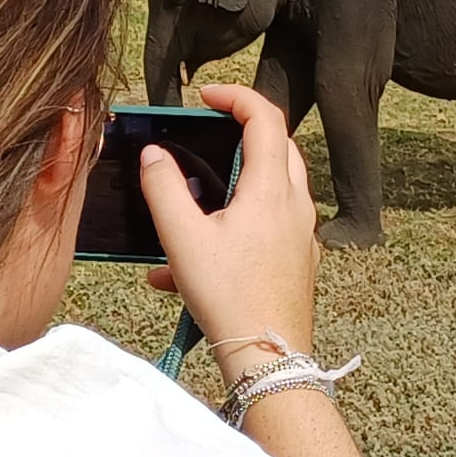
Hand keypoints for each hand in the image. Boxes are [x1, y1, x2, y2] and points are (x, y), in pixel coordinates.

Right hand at [140, 83, 320, 383]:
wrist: (270, 360)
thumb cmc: (229, 299)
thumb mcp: (183, 239)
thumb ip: (164, 188)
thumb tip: (154, 154)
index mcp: (271, 189)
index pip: (265, 117)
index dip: (236, 96)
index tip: (206, 97)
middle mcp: (294, 204)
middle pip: (277, 145)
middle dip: (241, 132)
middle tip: (205, 135)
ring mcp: (301, 233)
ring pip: (273, 185)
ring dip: (235, 182)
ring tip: (190, 207)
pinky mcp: (297, 260)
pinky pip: (269, 224)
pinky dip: (236, 223)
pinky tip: (192, 264)